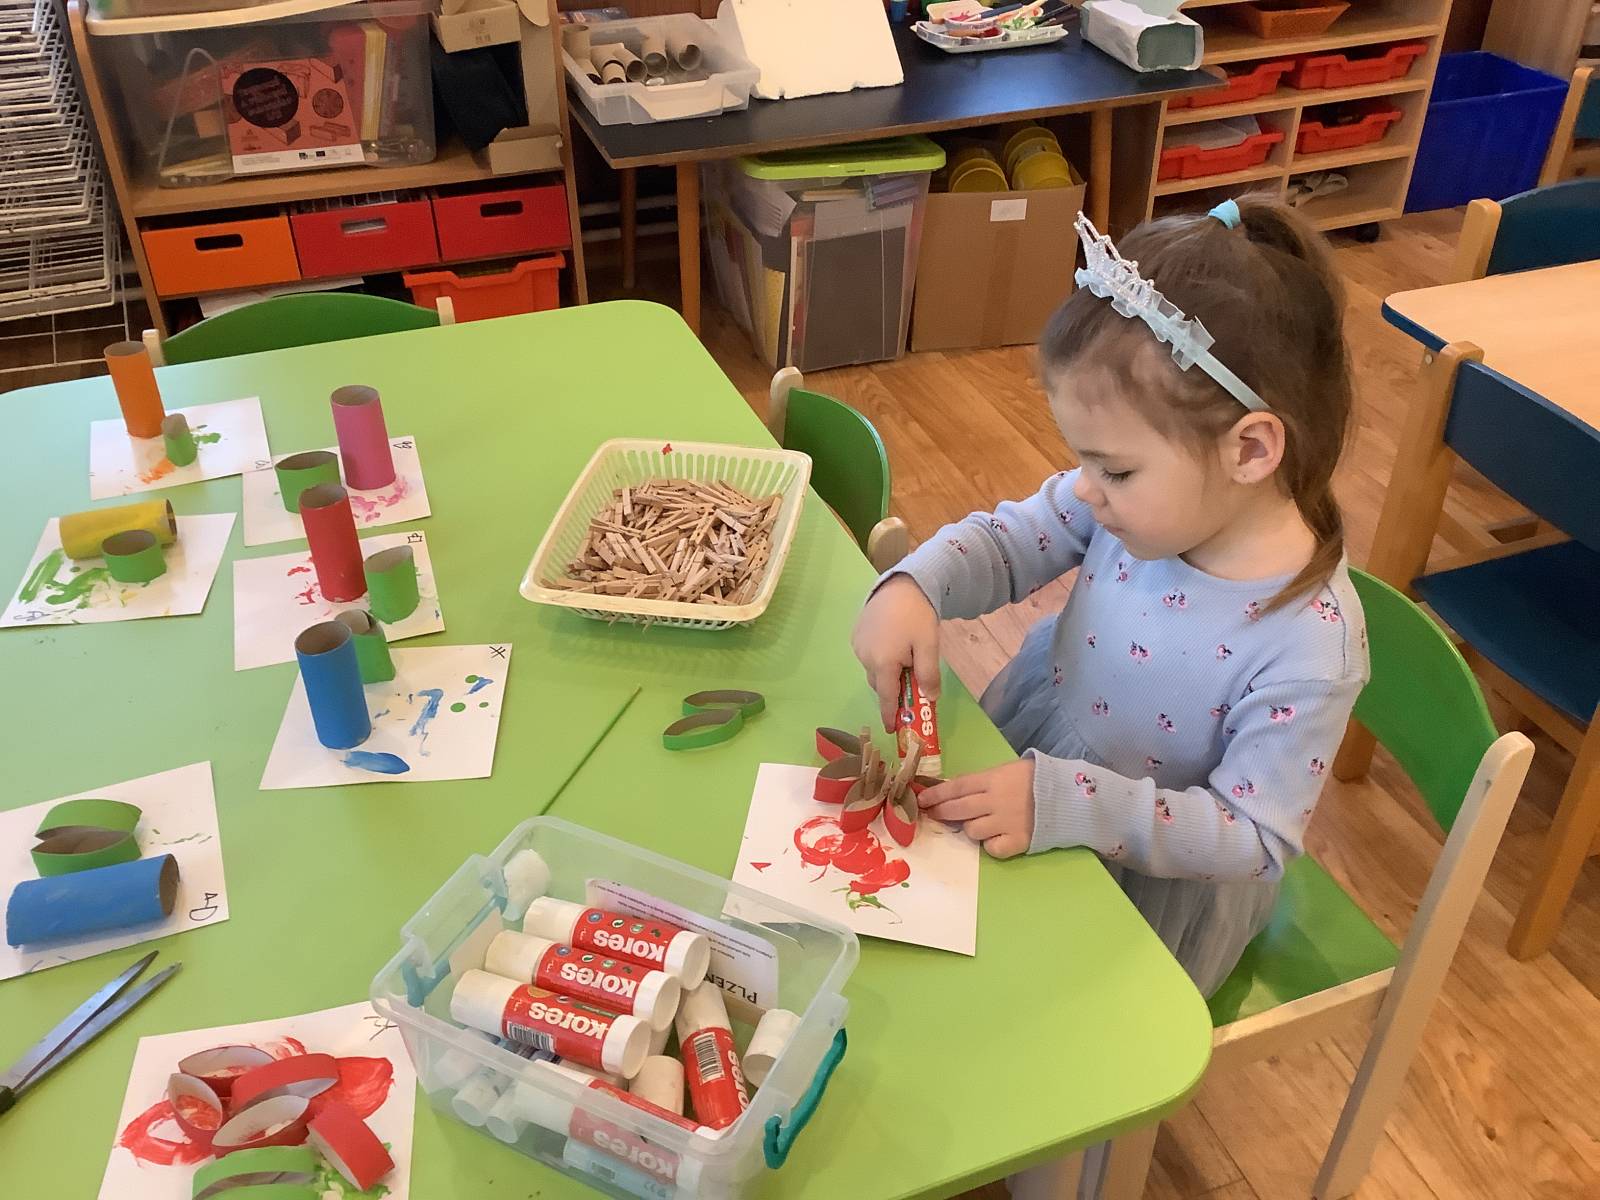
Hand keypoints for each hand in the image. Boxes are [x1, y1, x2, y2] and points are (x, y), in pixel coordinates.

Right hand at [851, 574, 939, 731]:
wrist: (902, 583)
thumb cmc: (918, 616)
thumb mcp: (929, 647)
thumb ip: (928, 675)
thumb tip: (929, 700)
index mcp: (883, 663)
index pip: (887, 698)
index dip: (890, 716)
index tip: (892, 730)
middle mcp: (865, 657)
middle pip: (880, 684)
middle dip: (893, 690)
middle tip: (911, 687)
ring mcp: (858, 645)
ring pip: (874, 670)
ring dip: (887, 672)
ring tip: (905, 659)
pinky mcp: (856, 634)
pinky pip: (868, 655)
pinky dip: (880, 658)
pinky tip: (894, 645)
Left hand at [918, 758, 1034, 858]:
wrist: (1069, 797)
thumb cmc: (1037, 779)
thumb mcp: (1008, 770)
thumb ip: (984, 781)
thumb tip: (956, 789)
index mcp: (993, 779)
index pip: (956, 787)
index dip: (936, 794)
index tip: (922, 799)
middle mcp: (996, 801)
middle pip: (958, 809)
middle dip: (941, 812)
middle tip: (932, 814)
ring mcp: (1006, 823)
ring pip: (972, 830)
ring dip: (970, 828)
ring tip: (979, 824)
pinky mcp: (1017, 842)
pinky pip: (991, 848)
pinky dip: (990, 845)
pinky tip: (996, 838)